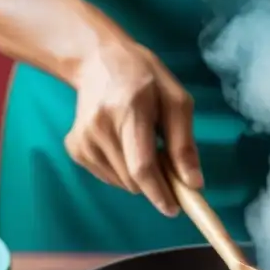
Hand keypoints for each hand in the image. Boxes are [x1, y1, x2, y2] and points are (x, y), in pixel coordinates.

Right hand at [64, 37, 202, 215]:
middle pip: (133, 180)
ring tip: (142, 144)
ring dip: (139, 176)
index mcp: (130, 110)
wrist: (97, 61)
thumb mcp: (176, 100)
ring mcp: (83, 139)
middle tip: (165, 161)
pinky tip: (123, 144)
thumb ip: (184, 143)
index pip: (142, 166)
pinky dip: (123, 171)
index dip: (159, 193)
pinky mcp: (75, 148)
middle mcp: (100, 127)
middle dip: (155, 182)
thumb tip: (194, 184)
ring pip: (121, 183)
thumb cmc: (144, 77)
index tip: (174, 209)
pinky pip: (108, 177)